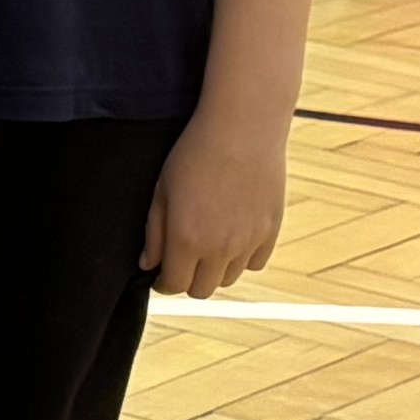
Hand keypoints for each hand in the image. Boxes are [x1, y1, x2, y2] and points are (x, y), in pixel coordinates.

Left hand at [144, 104, 290, 298]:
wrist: (242, 129)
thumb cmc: (194, 155)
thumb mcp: (162, 192)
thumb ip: (154, 234)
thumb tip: (148, 264)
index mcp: (187, 240)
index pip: (174, 285)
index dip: (163, 282)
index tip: (160, 274)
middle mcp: (220, 249)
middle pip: (202, 290)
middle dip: (188, 279)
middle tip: (182, 260)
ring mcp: (248, 242)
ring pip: (229, 279)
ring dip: (215, 270)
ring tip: (207, 246)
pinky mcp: (271, 231)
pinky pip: (255, 263)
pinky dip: (243, 258)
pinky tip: (233, 237)